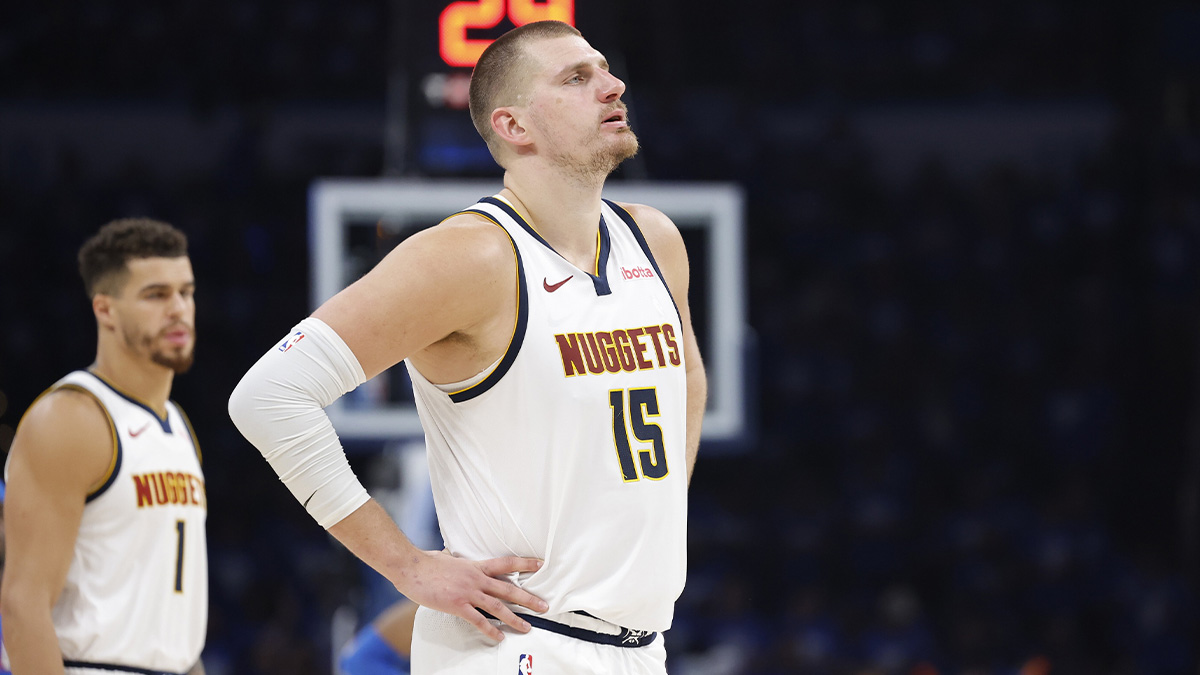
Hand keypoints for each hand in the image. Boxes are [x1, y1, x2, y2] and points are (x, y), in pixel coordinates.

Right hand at [396, 550, 547, 640]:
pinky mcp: (457, 605)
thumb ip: (456, 559)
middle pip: (508, 588)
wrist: (410, 567)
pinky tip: (499, 637)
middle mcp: (476, 578)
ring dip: (514, 618)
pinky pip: (477, 620)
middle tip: (544, 606)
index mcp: (475, 565)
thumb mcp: (447, 557)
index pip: (506, 563)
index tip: (540, 564)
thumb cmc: (426, 562)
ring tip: (527, 627)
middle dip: (528, 598)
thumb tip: (452, 554)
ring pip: (497, 606)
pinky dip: (490, 630)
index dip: (525, 563)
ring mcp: (467, 592)